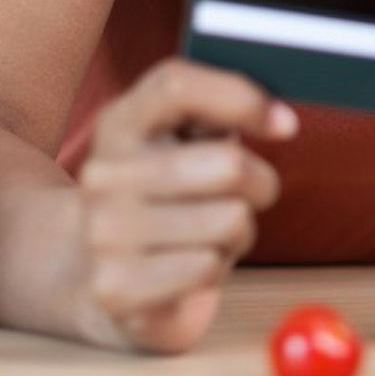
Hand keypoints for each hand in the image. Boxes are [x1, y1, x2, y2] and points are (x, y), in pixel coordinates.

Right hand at [71, 58, 296, 353]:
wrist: (90, 272)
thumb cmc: (164, 196)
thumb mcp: (183, 139)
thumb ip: (223, 110)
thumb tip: (281, 120)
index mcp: (120, 123)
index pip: (178, 86)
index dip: (243, 99)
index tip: (284, 124)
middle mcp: (102, 173)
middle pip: (229, 165)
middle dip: (257, 184)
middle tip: (241, 197)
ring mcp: (102, 233)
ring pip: (230, 221)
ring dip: (238, 233)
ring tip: (208, 236)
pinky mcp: (114, 288)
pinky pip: (209, 268)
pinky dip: (215, 271)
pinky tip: (188, 269)